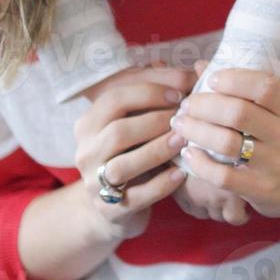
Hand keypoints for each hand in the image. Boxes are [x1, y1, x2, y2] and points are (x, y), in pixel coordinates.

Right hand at [72, 66, 194, 242]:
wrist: (115, 207)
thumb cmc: (135, 152)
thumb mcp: (140, 122)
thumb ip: (158, 96)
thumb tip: (193, 69)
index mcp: (89, 123)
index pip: (113, 97)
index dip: (149, 91)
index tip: (182, 90)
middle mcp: (86, 151)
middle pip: (117, 130)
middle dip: (156, 120)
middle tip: (186, 117)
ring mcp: (95, 182)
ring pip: (123, 164)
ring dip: (157, 150)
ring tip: (184, 141)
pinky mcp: (110, 210)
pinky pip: (136, 197)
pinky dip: (161, 184)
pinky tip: (182, 174)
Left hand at [172, 63, 279, 220]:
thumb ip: (244, 89)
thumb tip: (201, 65)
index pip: (265, 86)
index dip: (233, 80)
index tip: (211, 81)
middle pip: (239, 113)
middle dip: (204, 105)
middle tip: (186, 105)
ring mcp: (276, 163)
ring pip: (227, 143)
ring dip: (195, 131)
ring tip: (180, 124)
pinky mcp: (261, 189)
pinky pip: (222, 176)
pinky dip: (199, 163)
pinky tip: (189, 153)